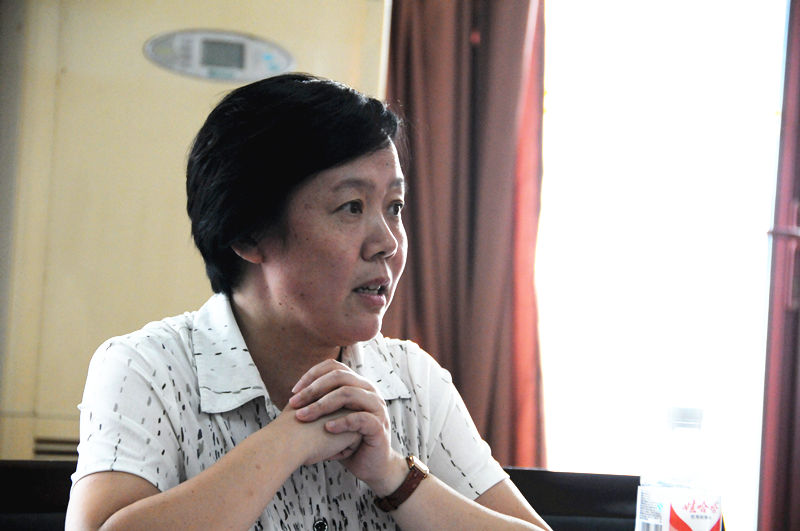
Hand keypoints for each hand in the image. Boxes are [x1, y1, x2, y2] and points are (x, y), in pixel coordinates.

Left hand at [288, 359, 402, 489]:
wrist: (371, 465)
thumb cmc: (348, 440)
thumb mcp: (333, 417)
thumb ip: (321, 403)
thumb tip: (293, 396)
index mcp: (357, 384)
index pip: (334, 367)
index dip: (312, 375)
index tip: (294, 392)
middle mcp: (369, 391)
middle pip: (339, 377)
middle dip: (313, 389)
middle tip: (294, 403)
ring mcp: (376, 407)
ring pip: (348, 393)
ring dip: (322, 404)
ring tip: (304, 416)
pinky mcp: (379, 426)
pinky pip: (360, 418)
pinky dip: (341, 422)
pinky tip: (327, 428)